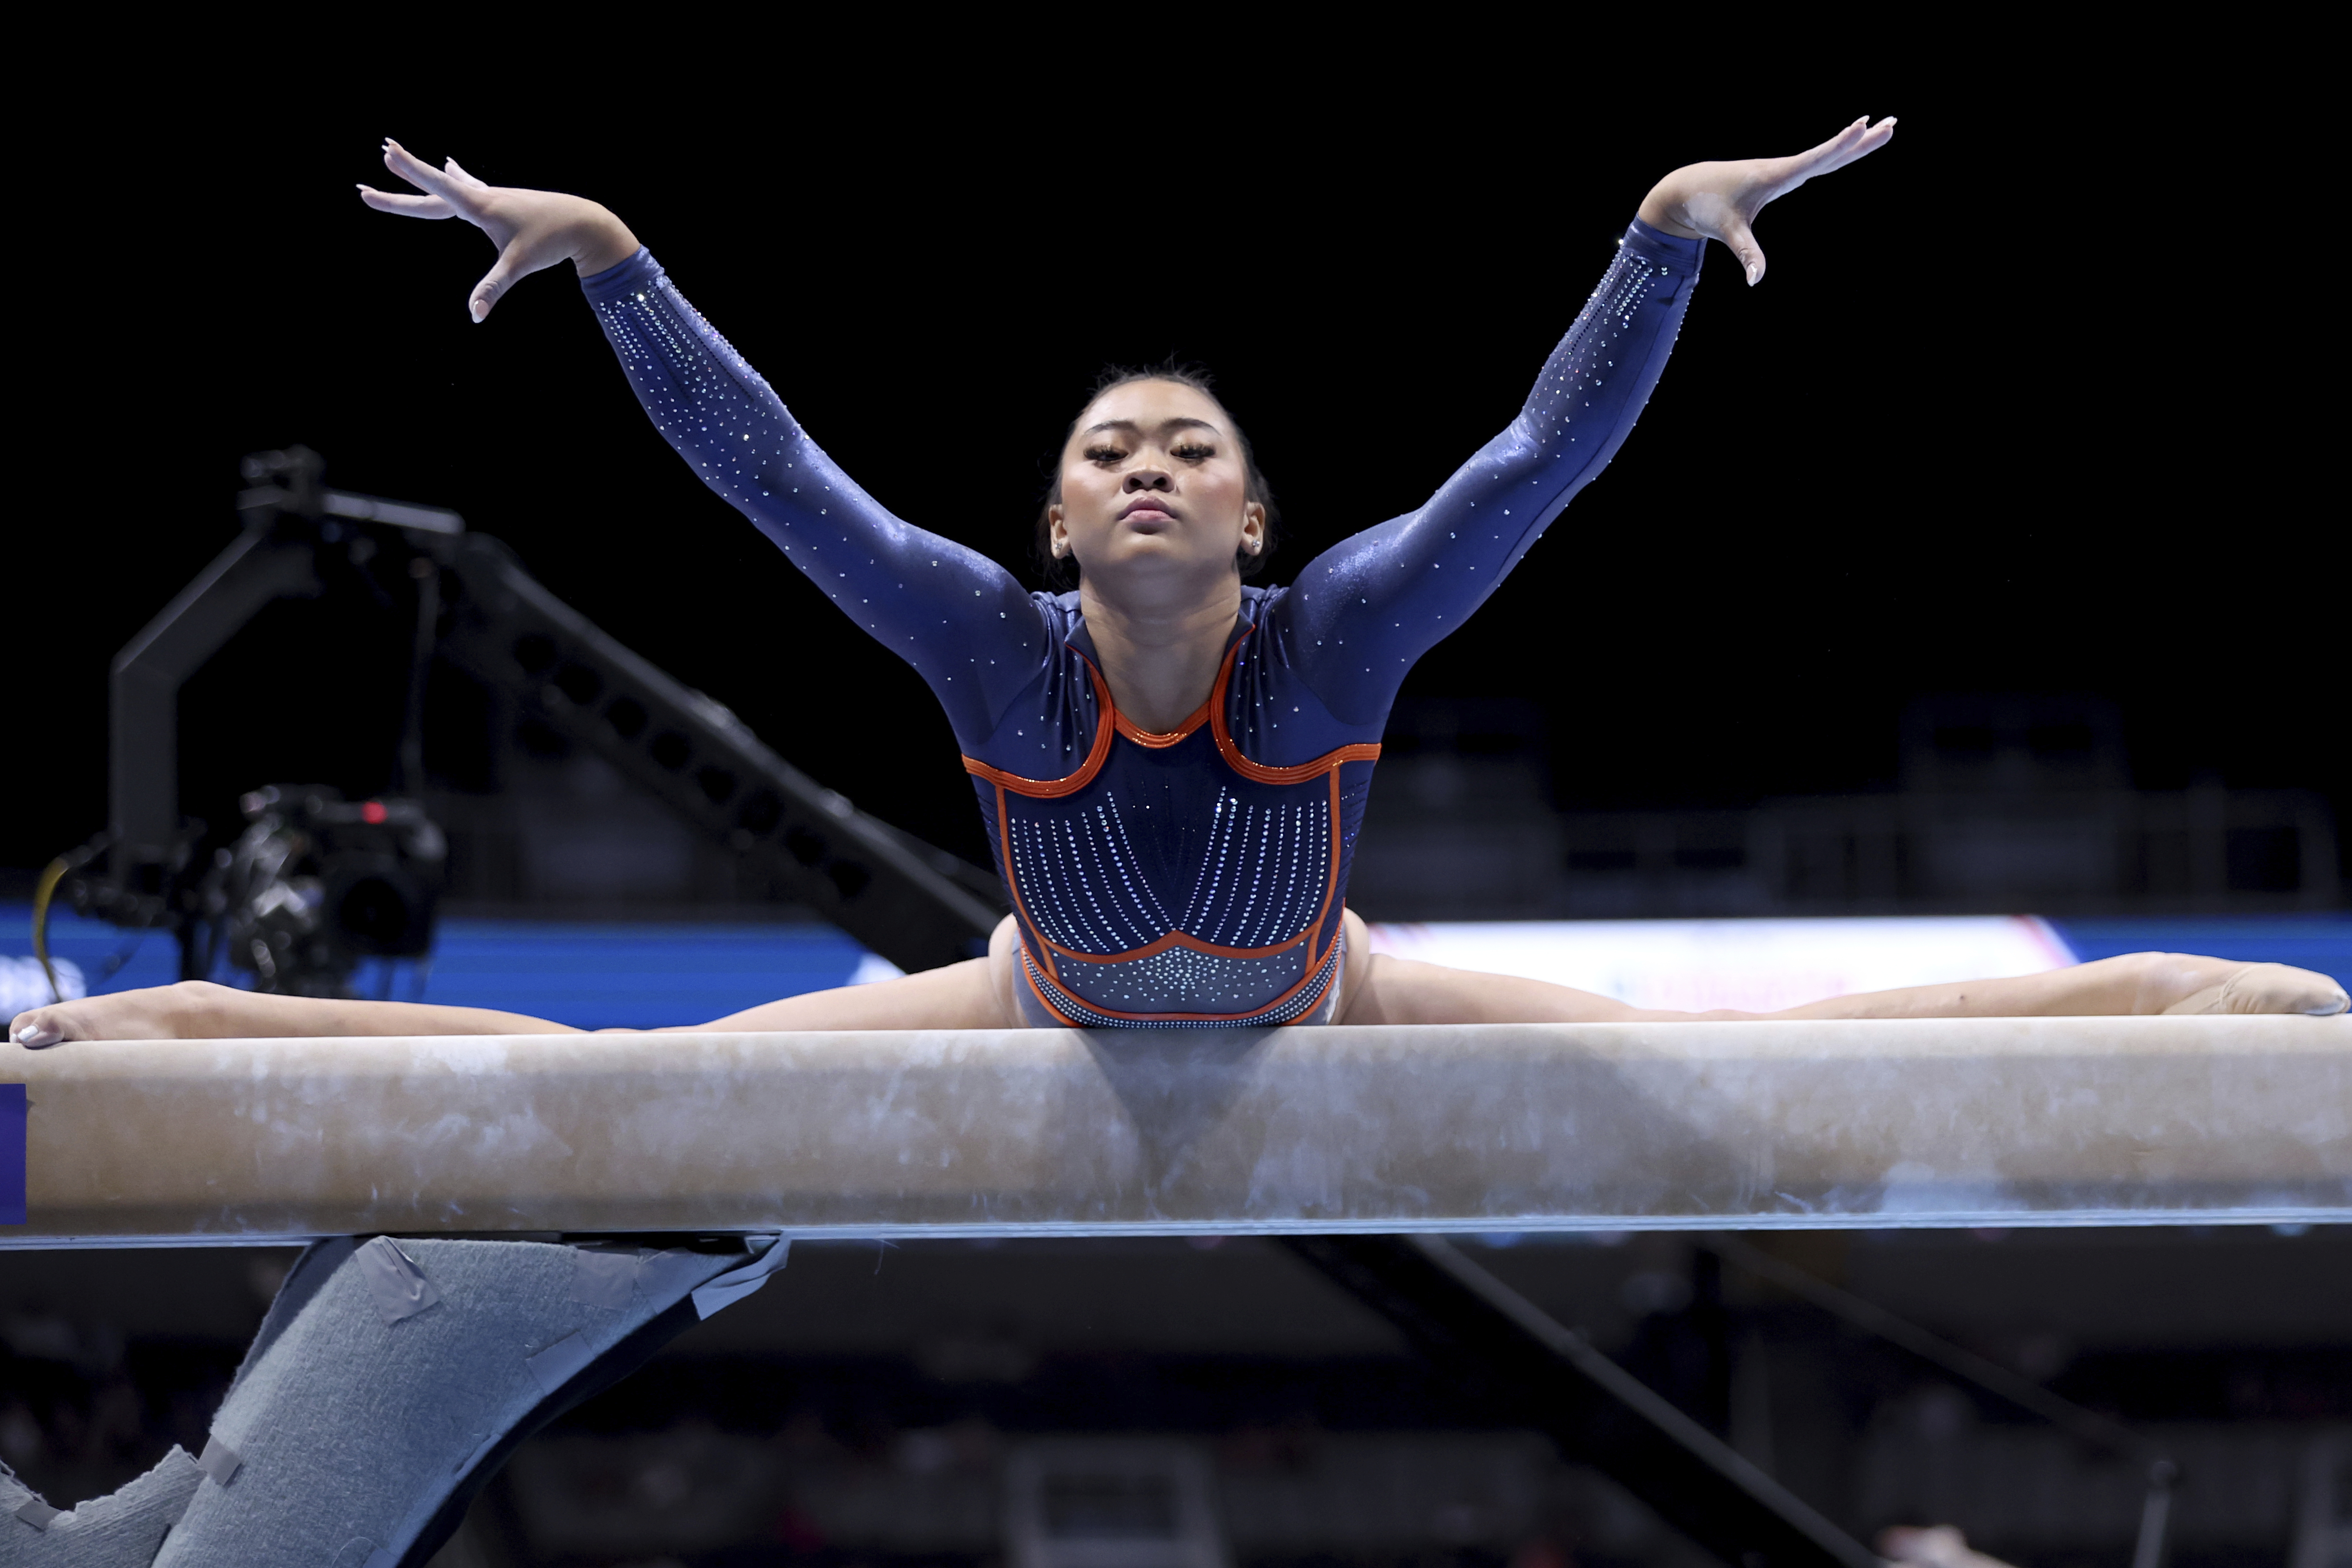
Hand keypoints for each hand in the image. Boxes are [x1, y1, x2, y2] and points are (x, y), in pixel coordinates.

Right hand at [358, 140, 640, 321]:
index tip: (388, 152)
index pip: (438, 186)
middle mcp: (482, 196)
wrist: (583, 222)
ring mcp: (492, 196)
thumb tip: (474, 315)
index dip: (411, 171)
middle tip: (381, 154)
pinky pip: (470, 186)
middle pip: (435, 188)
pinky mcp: (502, 201)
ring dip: (424, 174)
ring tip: (396, 158)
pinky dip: (456, 176)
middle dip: (406, 176)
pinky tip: (454, 164)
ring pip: (450, 184)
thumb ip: (493, 288)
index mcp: (480, 206)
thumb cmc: (551, 240)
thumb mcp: (519, 265)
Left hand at [1637, 116, 1895, 285]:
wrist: (1690, 189)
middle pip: (1830, 153)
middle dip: (1860, 140)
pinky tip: (1852, 146)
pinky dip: (1837, 154)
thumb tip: (1756, 280)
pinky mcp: (1783, 176)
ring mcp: (1785, 170)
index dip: (1840, 144)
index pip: (1815, 158)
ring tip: (1885, 128)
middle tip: (1892, 122)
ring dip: (1856, 143)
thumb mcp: (1727, 231)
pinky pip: (1817, 162)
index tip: (1863, 124)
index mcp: (1775, 175)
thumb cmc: (1709, 207)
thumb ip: (1746, 253)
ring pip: (1827, 156)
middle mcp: (1784, 168)